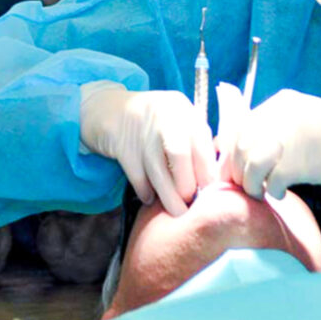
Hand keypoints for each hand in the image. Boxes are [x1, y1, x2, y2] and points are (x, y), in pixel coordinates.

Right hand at [80, 83, 216, 216]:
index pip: (201, 143)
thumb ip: (194, 139)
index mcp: (183, 108)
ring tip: (176, 210)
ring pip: (158, 169)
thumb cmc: (151, 120)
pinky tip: (150, 198)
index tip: (208, 191)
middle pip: (180, 155)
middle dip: (187, 185)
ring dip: (168, 195)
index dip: (207, 172)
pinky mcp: (122, 144)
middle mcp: (163, 115)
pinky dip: (145, 191)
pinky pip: (137, 175)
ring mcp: (140, 129)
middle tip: (189, 202)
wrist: (107, 109)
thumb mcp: (176, 119)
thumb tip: (213, 175)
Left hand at [220, 90, 320, 199]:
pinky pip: (271, 182)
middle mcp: (279, 116)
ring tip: (263, 192)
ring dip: (251, 184)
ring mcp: (288, 138)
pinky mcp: (299, 162)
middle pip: (240, 147)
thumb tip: (241, 149)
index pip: (240, 128)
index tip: (236, 169)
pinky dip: (273, 192)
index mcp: (279, 104)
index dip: (233, 152)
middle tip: (249, 186)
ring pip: (250, 165)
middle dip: (238, 171)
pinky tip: (282, 194)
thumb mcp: (301, 119)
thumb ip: (274, 127)